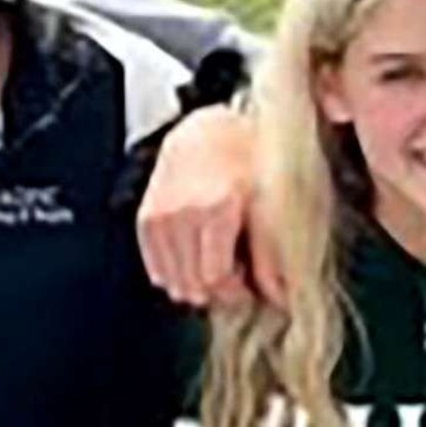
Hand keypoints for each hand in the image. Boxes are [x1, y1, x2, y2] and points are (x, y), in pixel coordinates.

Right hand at [137, 105, 272, 308]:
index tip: (249, 291)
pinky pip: (155, 266)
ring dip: (196, 285)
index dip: (235, 293)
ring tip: (218, 267)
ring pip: (173, 280)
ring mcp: (160, 215)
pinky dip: (173, 274)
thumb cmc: (246, 160)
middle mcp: (183, 213)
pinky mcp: (147, 217)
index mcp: (217, 208)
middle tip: (237, 281)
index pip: (216, 277)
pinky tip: (193, 265)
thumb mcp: (271, 200)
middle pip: (193, 283)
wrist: (209, 131)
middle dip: (218, 292)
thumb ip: (271, 252)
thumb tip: (279, 295)